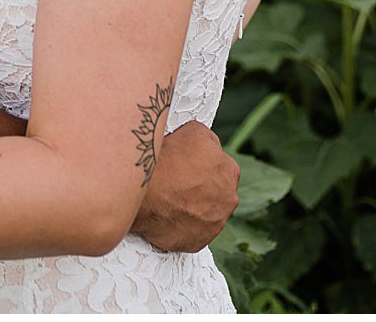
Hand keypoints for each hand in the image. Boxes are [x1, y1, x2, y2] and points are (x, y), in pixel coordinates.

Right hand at [130, 120, 239, 252]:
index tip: (188, 169)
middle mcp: (228, 200)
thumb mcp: (194, 131)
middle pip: (216, 193)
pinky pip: (192, 234)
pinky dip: (182, 227)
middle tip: (178, 186)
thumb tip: (210, 147)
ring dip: (193, 209)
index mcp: (230, 172)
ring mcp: (214, 224)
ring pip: (205, 215)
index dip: (202, 167)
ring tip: (171, 202)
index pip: (221, 168)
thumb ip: (210, 140)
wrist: (145, 191)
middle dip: (200, 190)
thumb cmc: (167, 160)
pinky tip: (169, 216)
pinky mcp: (197, 242)